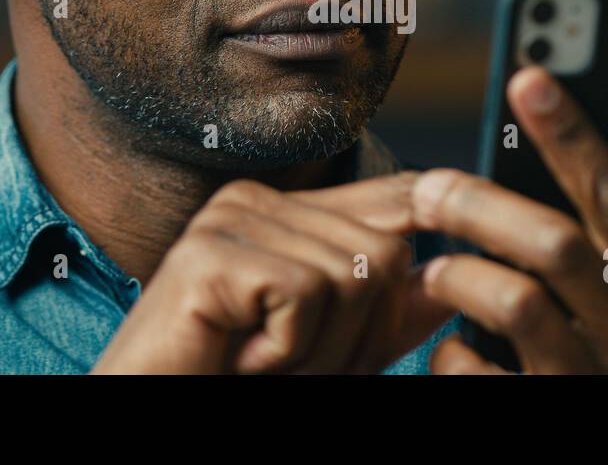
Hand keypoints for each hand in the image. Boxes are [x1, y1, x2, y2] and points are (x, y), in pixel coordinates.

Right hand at [91, 172, 453, 373]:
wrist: (150, 411)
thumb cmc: (230, 385)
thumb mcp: (326, 352)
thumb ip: (382, 317)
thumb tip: (451, 283)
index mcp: (283, 212)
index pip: (390, 196)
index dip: (433, 225)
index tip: (458, 270)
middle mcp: (254, 200)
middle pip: (388, 250)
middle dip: (363, 336)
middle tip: (297, 367)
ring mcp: (227, 220)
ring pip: (356, 275)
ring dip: (323, 352)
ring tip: (263, 365)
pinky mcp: (207, 254)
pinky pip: (305, 294)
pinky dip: (286, 352)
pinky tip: (237, 359)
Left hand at [412, 66, 607, 373]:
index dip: (573, 132)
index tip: (527, 77)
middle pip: (552, 243)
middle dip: (482, 202)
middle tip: (430, 187)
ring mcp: (592, 382)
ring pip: (511, 302)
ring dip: (458, 274)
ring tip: (434, 266)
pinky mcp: (544, 418)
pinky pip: (476, 374)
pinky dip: (450, 353)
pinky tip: (450, 345)